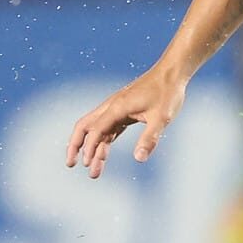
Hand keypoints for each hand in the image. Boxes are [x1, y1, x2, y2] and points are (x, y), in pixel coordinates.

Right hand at [65, 66, 187, 179]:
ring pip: (96, 129)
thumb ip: (150, 138)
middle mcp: (112, 107)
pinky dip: (103, 141)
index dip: (90, 148)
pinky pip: (108, 128)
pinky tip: (103, 153)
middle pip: (84, 126)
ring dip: (93, 148)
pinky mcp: (124, 110)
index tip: (88, 164)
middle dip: (75, 146)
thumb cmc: (167, 93)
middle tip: (70, 165)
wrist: (172, 73)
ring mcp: (116, 108)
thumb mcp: (162, 118)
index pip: (96, 130)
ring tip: (93, 169)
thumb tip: (139, 158)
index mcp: (117, 107)